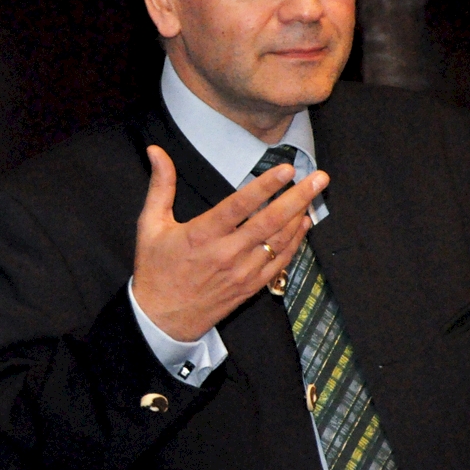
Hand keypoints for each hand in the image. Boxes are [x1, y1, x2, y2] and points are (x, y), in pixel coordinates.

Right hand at [131, 145, 326, 341]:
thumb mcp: (150, 224)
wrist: (162, 318)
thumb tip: (156, 151)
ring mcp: (242, 272)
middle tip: (319, 177)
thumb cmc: (156, 269)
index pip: (239, 206)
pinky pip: (280, 262)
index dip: (265, 186)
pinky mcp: (250, 286)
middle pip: (270, 222)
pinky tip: (303, 225)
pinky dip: (295, 242)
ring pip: (280, 241)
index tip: (286, 169)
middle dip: (298, 197)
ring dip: (299, 216)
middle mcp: (226, 254)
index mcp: (201, 235)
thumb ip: (160, 185)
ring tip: (314, 193)